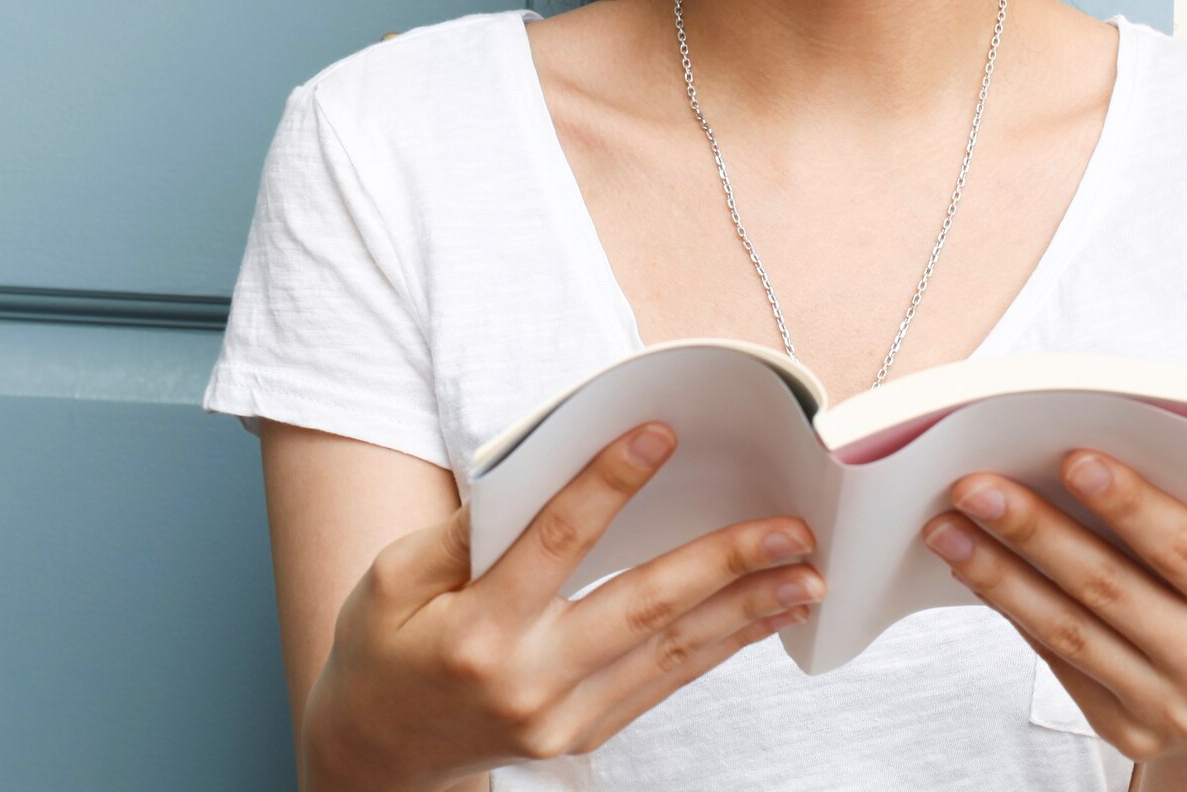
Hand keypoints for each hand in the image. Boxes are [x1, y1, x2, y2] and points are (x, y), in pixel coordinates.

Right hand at [300, 423, 821, 790]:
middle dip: (723, 562)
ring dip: (746, 611)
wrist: (379, 753)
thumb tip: (534, 476)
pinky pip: (665, 683)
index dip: (609, 484)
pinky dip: (719, 646)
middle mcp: (529, 680)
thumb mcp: (392, 578)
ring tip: (806, 576)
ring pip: (671, 653)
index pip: (556, 544)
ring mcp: (564, 717)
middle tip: (789, 528)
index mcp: (476, 629)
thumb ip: (463, 531)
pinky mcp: (586, 735)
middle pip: (641, 607)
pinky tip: (761, 615)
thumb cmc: (383, 648)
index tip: (660, 435)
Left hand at [921, 452, 1186, 776]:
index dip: (1126, 504)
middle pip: (1107, 589)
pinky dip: (1014, 612)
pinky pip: (1060, 663)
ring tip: (946, 528)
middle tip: (973, 486)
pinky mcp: (1131, 733)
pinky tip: (976, 570)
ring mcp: (1171, 709)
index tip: (1071, 457)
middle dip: (1033, 532)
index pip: (1181, 549)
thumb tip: (1134, 437)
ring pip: (1068, 632)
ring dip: (998, 576)